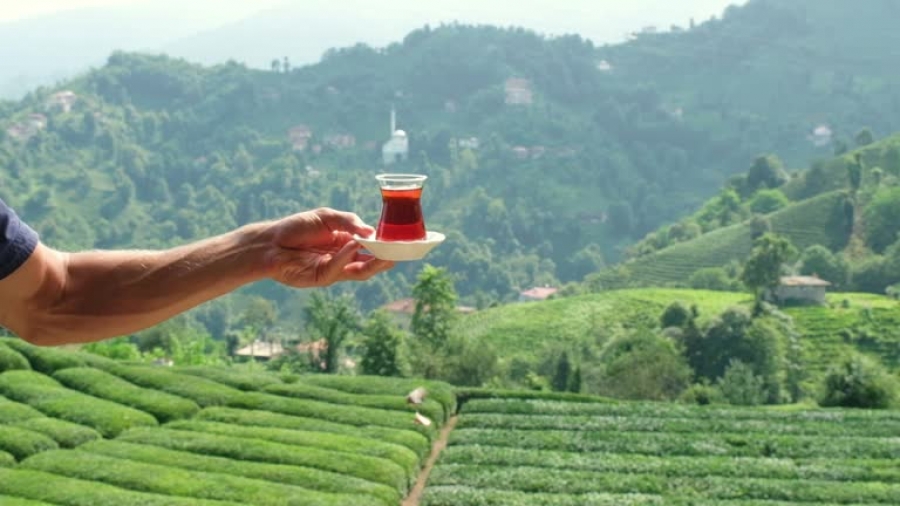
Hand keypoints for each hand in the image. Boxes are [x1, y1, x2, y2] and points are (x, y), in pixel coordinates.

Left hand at [264, 207, 393, 287]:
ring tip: (386, 253)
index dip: (385, 245)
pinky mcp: (321, 278)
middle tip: (400, 253)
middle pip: (370, 263)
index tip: (401, 241)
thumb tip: (371, 231)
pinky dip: (346, 257)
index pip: (371, 247)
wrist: (270, 242)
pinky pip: (338, 269)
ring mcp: (333, 270)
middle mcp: (343, 259)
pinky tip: (352, 245)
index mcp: (347, 244)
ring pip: (360, 272)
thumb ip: (349, 222)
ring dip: (374, 263)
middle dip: (386, 259)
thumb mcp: (327, 217)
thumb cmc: (296, 228)